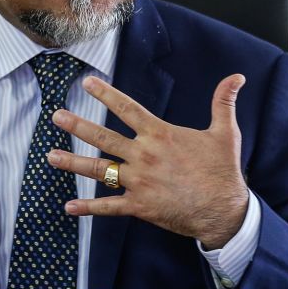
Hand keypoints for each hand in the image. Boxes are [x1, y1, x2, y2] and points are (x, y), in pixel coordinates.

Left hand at [47, 74, 248, 249]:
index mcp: (160, 135)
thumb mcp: (225, 132)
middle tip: (56, 116)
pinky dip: (88, 208)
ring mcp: (140, 182)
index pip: (127, 108)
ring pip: (100, 170)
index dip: (106, 94)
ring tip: (50, 157)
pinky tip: (69, 207)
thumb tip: (237, 77)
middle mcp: (145, 156)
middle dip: (78, 126)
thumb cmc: (223, 170)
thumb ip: (223, 102)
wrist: (224, 210)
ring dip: (73, 163)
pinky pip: (109, 207)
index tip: (87, 83)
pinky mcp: (140, 206)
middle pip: (104, 137)